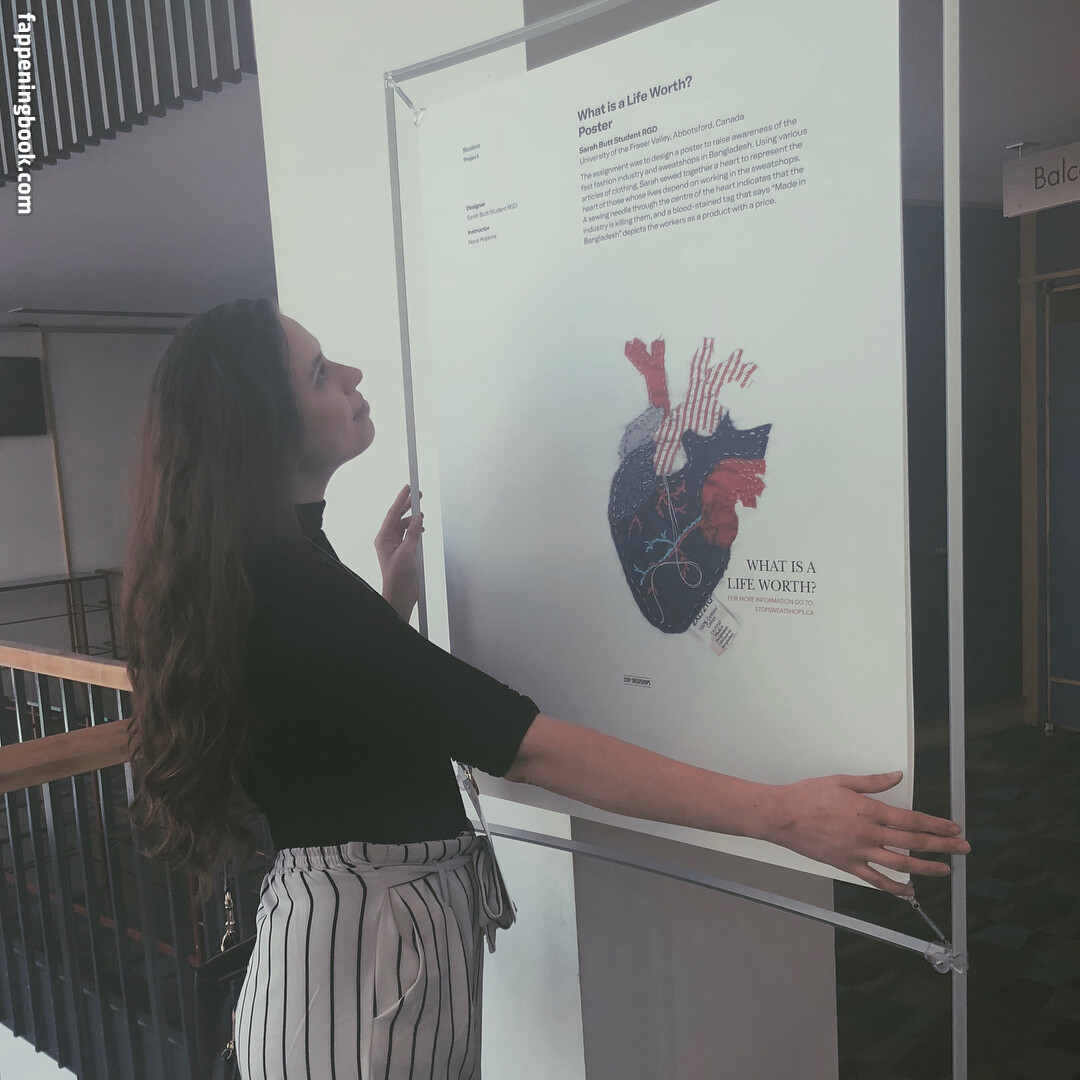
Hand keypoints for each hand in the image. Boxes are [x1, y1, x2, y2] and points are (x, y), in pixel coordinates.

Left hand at [374, 484, 423, 620]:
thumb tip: (418, 519)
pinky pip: (410, 536)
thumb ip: (413, 534)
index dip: (401, 499)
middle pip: (399, 517)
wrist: (401, 595)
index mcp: (383, 538)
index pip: (393, 513)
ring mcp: (397, 546)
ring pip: (406, 526)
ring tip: (422, 513)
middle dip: (408, 506)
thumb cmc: (398, 578)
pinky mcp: (405, 552)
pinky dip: (417, 530)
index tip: (408, 488)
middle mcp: (388, 540)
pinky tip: (422, 528)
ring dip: (414, 519)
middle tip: (417, 494)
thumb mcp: (407, 552)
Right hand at [770, 771, 969, 895]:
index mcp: (870, 810)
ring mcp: (859, 852)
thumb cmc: (808, 795)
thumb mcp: (842, 781)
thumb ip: (873, 782)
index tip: (953, 828)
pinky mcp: (847, 865)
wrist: (783, 816)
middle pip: (913, 842)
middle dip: (942, 846)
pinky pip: (876, 880)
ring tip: (945, 870)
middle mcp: (869, 834)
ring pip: (900, 864)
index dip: (936, 825)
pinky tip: (910, 891)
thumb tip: (898, 776)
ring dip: (926, 868)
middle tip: (963, 849)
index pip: (912, 820)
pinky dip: (896, 888)